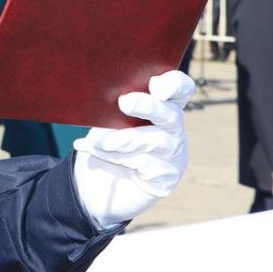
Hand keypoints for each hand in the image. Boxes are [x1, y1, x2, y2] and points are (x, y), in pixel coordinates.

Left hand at [72, 70, 195, 228]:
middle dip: (148, 106)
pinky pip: (142, 163)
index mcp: (161, 105)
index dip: (174, 84)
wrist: (100, 187)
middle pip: (171, 114)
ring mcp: (173, 154)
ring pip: (155, 140)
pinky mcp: (166, 177)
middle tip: (124, 102)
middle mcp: (172, 129)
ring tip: (96, 139)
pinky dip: (113, 156)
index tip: (155, 83)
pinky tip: (92, 149)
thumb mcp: (105, 121)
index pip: (180, 89)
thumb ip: (113, 108)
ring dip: (123, 138)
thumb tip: (111, 101)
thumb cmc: (104, 144)